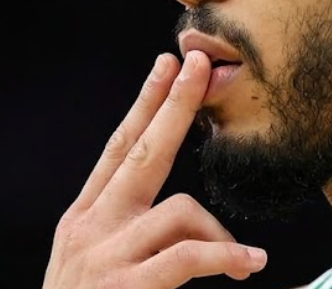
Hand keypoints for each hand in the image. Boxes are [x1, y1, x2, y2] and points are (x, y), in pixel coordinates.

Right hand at [42, 51, 267, 287]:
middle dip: (173, 104)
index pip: (118, 150)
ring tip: (240, 262)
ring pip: (179, 209)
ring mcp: (103, 257)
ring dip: (219, 234)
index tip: (165, 65)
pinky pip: (186, 256)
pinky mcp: (122, 287)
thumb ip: (128, 237)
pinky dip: (224, 257)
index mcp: (83, 221)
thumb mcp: (96, 271)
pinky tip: (248, 264)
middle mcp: (88, 229)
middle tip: (198, 65)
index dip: (144, 105)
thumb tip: (185, 216)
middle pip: (140, 152)